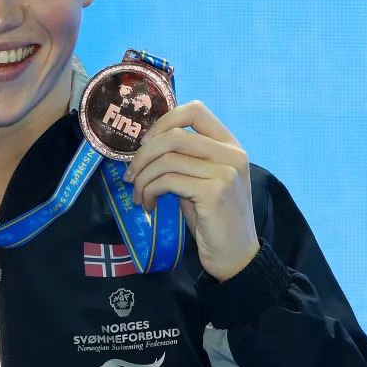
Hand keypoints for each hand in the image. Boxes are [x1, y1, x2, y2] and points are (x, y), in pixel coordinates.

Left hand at [126, 100, 259, 281]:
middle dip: (143, 154)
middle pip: (174, 135)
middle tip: (131, 175)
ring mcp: (225, 172)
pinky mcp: (214, 192)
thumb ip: (183, 159)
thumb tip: (144, 147)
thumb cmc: (214, 218)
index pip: (195, 110)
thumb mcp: (200, 180)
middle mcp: (232, 153)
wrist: (235, 256)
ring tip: (139, 195)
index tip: (145, 144)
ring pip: (167, 159)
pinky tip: (149, 205)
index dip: (163, 121)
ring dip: (143, 177)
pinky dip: (150, 191)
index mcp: (230, 144)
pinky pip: (167, 181)